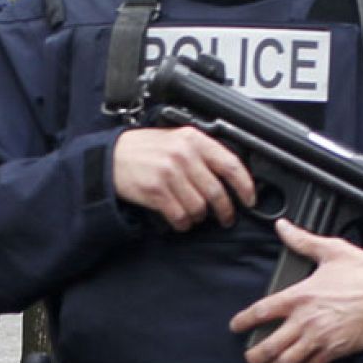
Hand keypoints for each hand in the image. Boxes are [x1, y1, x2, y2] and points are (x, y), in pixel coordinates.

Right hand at [112, 126, 255, 230]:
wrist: (113, 156)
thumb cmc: (146, 149)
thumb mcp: (178, 139)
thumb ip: (203, 153)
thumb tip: (230, 176)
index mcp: (194, 140)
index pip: (230, 164)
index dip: (244, 185)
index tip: (249, 199)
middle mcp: (184, 155)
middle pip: (216, 192)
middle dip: (225, 210)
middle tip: (226, 217)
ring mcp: (169, 173)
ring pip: (199, 207)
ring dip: (199, 217)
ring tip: (194, 213)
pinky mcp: (156, 191)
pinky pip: (180, 215)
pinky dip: (183, 223)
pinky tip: (179, 219)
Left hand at [231, 219, 362, 362]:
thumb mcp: (332, 250)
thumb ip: (303, 241)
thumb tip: (283, 227)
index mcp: (301, 295)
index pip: (262, 312)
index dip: (244, 321)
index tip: (236, 326)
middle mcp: (307, 320)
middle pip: (270, 346)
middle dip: (256, 355)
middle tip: (250, 356)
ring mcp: (321, 338)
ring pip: (288, 361)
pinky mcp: (336, 350)